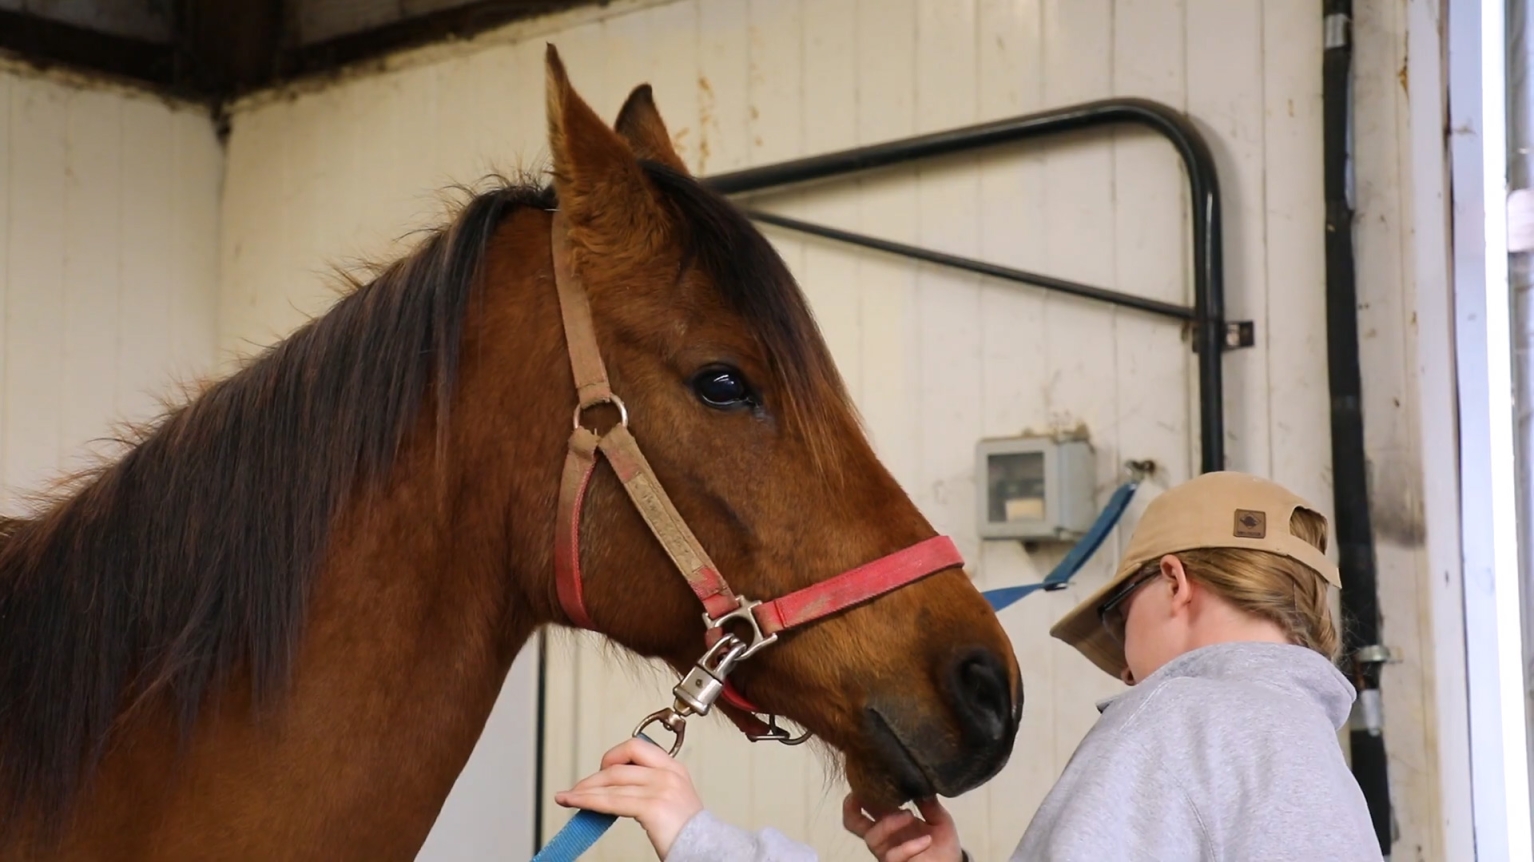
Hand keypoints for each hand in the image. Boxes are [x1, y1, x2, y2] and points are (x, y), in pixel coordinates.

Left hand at [554, 737, 703, 858]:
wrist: (708, 851)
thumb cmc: (687, 833)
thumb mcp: (672, 799)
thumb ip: (650, 786)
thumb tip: (618, 787)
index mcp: (674, 767)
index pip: (636, 747)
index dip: (613, 756)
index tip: (602, 771)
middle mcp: (668, 773)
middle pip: (620, 763)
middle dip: (594, 776)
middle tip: (580, 788)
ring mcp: (661, 788)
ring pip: (611, 782)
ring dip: (584, 790)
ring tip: (568, 796)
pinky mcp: (652, 806)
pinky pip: (611, 801)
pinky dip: (588, 800)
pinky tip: (575, 802)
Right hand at [843, 794, 962, 861]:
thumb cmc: (942, 844)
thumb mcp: (939, 819)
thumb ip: (929, 804)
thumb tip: (921, 782)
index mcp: (890, 819)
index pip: (866, 805)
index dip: (861, 791)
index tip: (868, 776)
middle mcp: (883, 835)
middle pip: (852, 823)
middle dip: (851, 808)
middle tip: (862, 794)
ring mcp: (887, 851)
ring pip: (871, 838)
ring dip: (888, 823)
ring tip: (909, 815)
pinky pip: (892, 856)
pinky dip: (910, 847)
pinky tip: (926, 840)